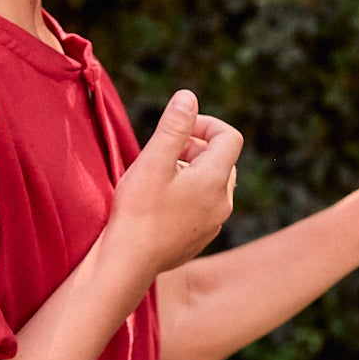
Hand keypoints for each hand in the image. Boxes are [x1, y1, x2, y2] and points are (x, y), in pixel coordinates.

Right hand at [106, 89, 241, 276]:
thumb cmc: (138, 210)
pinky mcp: (200, 239)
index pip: (230, 137)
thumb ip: (174, 126)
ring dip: (191, 172)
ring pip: (213, 185)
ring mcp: (213, 223)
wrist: (128, 262)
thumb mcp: (154, 160)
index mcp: (215, 179)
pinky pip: (203, 207)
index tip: (178, 128)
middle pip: (224, 160)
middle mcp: (223, 202)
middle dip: (197, 148)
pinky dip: (187, 195)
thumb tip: (189, 97)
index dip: (206, 124)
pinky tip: (158, 203)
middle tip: (166, 153)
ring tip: (159, 177)